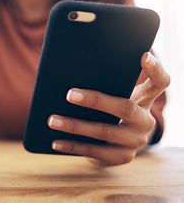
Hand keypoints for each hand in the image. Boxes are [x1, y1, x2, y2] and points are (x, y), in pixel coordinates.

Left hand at [48, 52, 169, 165]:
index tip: (142, 55)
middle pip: (125, 108)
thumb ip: (102, 85)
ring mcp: (136, 141)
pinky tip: (55, 142)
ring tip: (52, 120)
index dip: (155, 69)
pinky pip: (96, 152)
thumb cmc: (111, 111)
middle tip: (69, 94)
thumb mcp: (114, 96)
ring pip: (105, 131)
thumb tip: (63, 73)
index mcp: (144, 99)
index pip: (160, 82)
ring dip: (75, 126)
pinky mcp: (123, 157)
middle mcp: (145, 120)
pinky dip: (73, 146)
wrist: (118, 143)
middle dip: (95, 100)